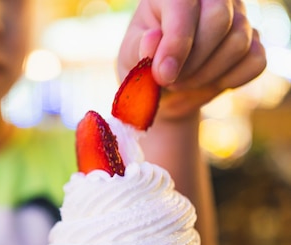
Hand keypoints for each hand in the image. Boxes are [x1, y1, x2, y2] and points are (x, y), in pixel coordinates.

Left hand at [118, 0, 266, 119]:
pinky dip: (231, 80)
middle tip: (172, 81)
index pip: (186, 6)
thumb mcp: (131, 60)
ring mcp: (238, 15)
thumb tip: (153, 39)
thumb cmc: (146, 68)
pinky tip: (211, 82)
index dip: (176, 44)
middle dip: (194, 61)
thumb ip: (138, 49)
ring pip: (239, 41)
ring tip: (184, 82)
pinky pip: (255, 61)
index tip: (162, 75)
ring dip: (208, 74)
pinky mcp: (254, 42)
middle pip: (220, 18)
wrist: (167, 92)